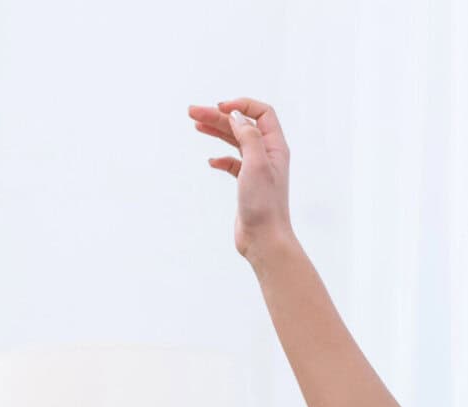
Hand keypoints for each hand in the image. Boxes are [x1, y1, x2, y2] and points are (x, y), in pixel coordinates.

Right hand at [187, 96, 293, 259]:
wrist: (264, 239)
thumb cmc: (264, 204)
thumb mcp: (256, 164)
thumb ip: (248, 135)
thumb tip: (236, 115)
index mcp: (275, 147)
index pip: (262, 113)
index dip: (241, 105)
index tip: (219, 108)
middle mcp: (268, 155)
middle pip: (242, 125)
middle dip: (218, 116)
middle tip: (192, 112)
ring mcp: (258, 170)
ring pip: (235, 142)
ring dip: (216, 132)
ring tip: (195, 123)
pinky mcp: (247, 185)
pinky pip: (233, 164)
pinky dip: (221, 159)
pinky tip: (211, 162)